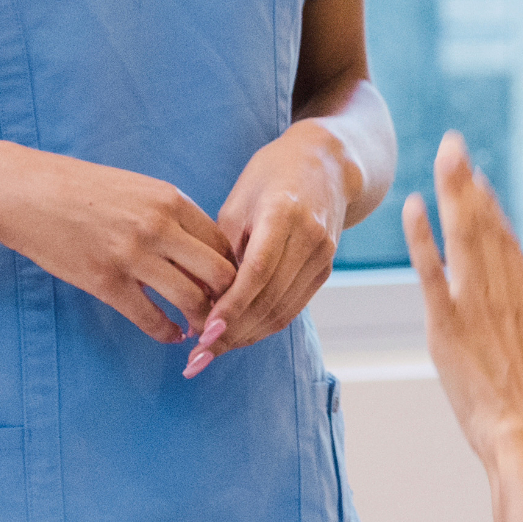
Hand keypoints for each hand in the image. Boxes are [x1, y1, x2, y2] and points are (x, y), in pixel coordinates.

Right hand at [0, 145, 235, 342]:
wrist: (20, 190)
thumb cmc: (78, 188)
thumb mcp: (135, 187)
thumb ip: (169, 213)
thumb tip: (201, 248)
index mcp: (170, 199)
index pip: (224, 243)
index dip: (234, 270)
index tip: (229, 287)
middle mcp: (158, 225)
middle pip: (220, 274)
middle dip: (228, 300)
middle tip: (223, 314)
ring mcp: (132, 254)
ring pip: (192, 300)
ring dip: (202, 321)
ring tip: (199, 329)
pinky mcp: (104, 280)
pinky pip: (151, 318)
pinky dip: (167, 333)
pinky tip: (170, 334)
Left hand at [187, 123, 358, 372]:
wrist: (326, 165)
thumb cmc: (271, 177)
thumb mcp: (238, 202)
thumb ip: (223, 249)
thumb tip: (202, 299)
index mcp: (284, 213)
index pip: (257, 272)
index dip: (231, 307)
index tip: (203, 333)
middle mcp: (310, 238)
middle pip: (269, 299)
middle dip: (232, 333)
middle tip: (196, 356)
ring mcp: (322, 256)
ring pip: (282, 311)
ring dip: (245, 336)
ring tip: (210, 351)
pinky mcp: (325, 270)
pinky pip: (292, 308)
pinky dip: (262, 326)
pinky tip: (236, 335)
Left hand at [407, 133, 522, 464]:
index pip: (505, 239)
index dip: (489, 205)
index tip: (475, 178)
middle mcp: (504, 290)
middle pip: (485, 224)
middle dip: (468, 181)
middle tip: (454, 144)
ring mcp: (476, 305)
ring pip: (465, 235)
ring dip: (453, 192)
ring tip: (443, 157)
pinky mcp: (449, 325)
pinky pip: (433, 271)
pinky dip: (423, 236)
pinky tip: (412, 206)